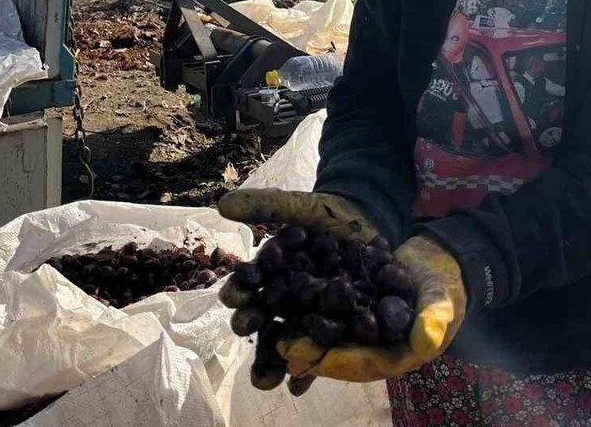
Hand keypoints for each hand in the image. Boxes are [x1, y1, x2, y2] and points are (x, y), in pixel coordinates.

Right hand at [217, 188, 381, 393]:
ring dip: (274, 357)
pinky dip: (308, 370)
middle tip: (247, 328)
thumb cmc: (326, 214)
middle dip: (251, 326)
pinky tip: (299, 385)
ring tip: (268, 374)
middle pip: (259, 319)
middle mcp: (280, 299)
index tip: (234, 296)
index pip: (245, 286)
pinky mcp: (331, 327)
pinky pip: (317, 350)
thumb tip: (222, 204)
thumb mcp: (298, 205)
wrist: (367, 222)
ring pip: (283, 341)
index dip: (237, 292)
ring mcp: (304, 316)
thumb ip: (266, 206)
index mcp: (267, 273)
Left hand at [278, 234, 465, 382]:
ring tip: (281, 330)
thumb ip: (434, 318)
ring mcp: (368, 329)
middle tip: (285, 347)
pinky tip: (291, 302)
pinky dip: (314, 311)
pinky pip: (334, 315)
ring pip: (334, 336)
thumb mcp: (444, 296)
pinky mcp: (360, 308)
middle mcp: (381, 346)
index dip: (341, 362)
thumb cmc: (447, 279)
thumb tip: (425, 343)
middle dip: (314, 352)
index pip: (367, 363)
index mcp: (401, 353)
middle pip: (343, 354)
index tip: (314, 359)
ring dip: (308, 335)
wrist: (442, 255)